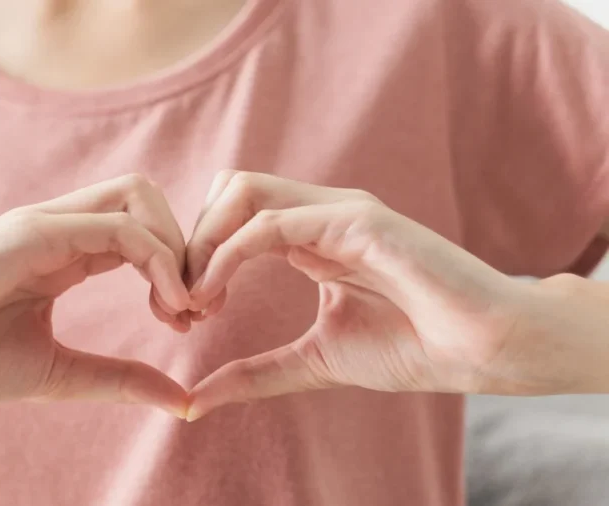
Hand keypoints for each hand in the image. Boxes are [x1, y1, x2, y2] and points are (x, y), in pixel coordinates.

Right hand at [0, 175, 191, 416]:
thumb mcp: (61, 373)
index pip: (141, 229)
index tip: (188, 321)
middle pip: (147, 198)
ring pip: (138, 196)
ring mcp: (43, 224)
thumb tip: (183, 402)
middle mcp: (57, 228)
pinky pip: (116, 227)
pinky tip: (167, 306)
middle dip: (187, 246)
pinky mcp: (30, 233)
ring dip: (177, 248)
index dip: (178, 268)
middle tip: (195, 310)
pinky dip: (158, 260)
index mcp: (63, 253)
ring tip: (182, 309)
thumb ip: (121, 379)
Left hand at [184, 171, 608, 420]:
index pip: (231, 216)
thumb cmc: (414, 348)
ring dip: (203, 242)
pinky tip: (214, 295)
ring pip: (241, 191)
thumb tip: (195, 400)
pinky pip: (270, 223)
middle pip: (227, 191)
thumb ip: (256, 373)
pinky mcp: (357, 220)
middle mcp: (319, 212)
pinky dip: (228, 255)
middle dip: (190, 241)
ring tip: (194, 299)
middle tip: (178, 303)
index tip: (181, 311)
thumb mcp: (314, 362)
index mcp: (309, 236)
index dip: (195, 257)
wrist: (485, 350)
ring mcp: (339, 210)